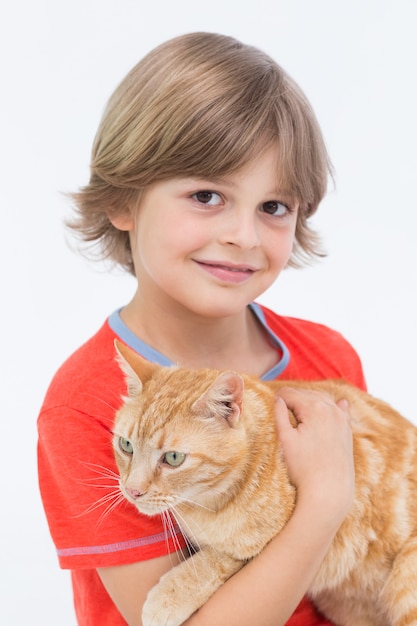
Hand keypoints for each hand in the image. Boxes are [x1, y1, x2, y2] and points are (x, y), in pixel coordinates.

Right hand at [274, 387, 353, 525]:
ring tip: (296, 411)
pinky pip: (340, 409)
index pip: (289, 393)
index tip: (270, 407)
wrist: (329, 491)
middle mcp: (330, 408)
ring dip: (308, 401)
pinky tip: (334, 404)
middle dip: (292, 399)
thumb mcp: (285, 439)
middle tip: (281, 411)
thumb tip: (278, 399)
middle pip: (305, 393)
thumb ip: (280, 414)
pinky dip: (332, 405)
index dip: (277, 399)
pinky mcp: (347, 429)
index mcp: (314, 408)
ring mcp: (341, 418)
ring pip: (321, 399)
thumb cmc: (304, 467)